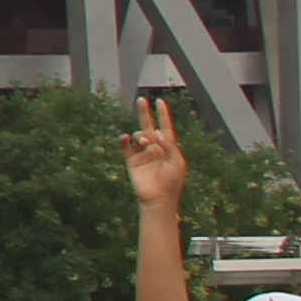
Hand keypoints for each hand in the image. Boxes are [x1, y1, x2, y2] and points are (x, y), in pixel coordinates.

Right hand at [121, 96, 188, 216]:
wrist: (158, 199)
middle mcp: (154, 147)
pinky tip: (124, 137)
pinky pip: (125, 147)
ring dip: (140, 135)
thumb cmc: (172, 182)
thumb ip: (169, 146)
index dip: (163, 114)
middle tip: (142, 100)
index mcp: (168, 147)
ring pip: (138, 136)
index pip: (165, 127)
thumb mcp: (177, 162)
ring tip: (144, 141)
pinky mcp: (131, 161)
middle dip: (145, 113)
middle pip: (148, 126)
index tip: (160, 101)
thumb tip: (157, 132)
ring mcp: (142, 153)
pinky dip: (123, 141)